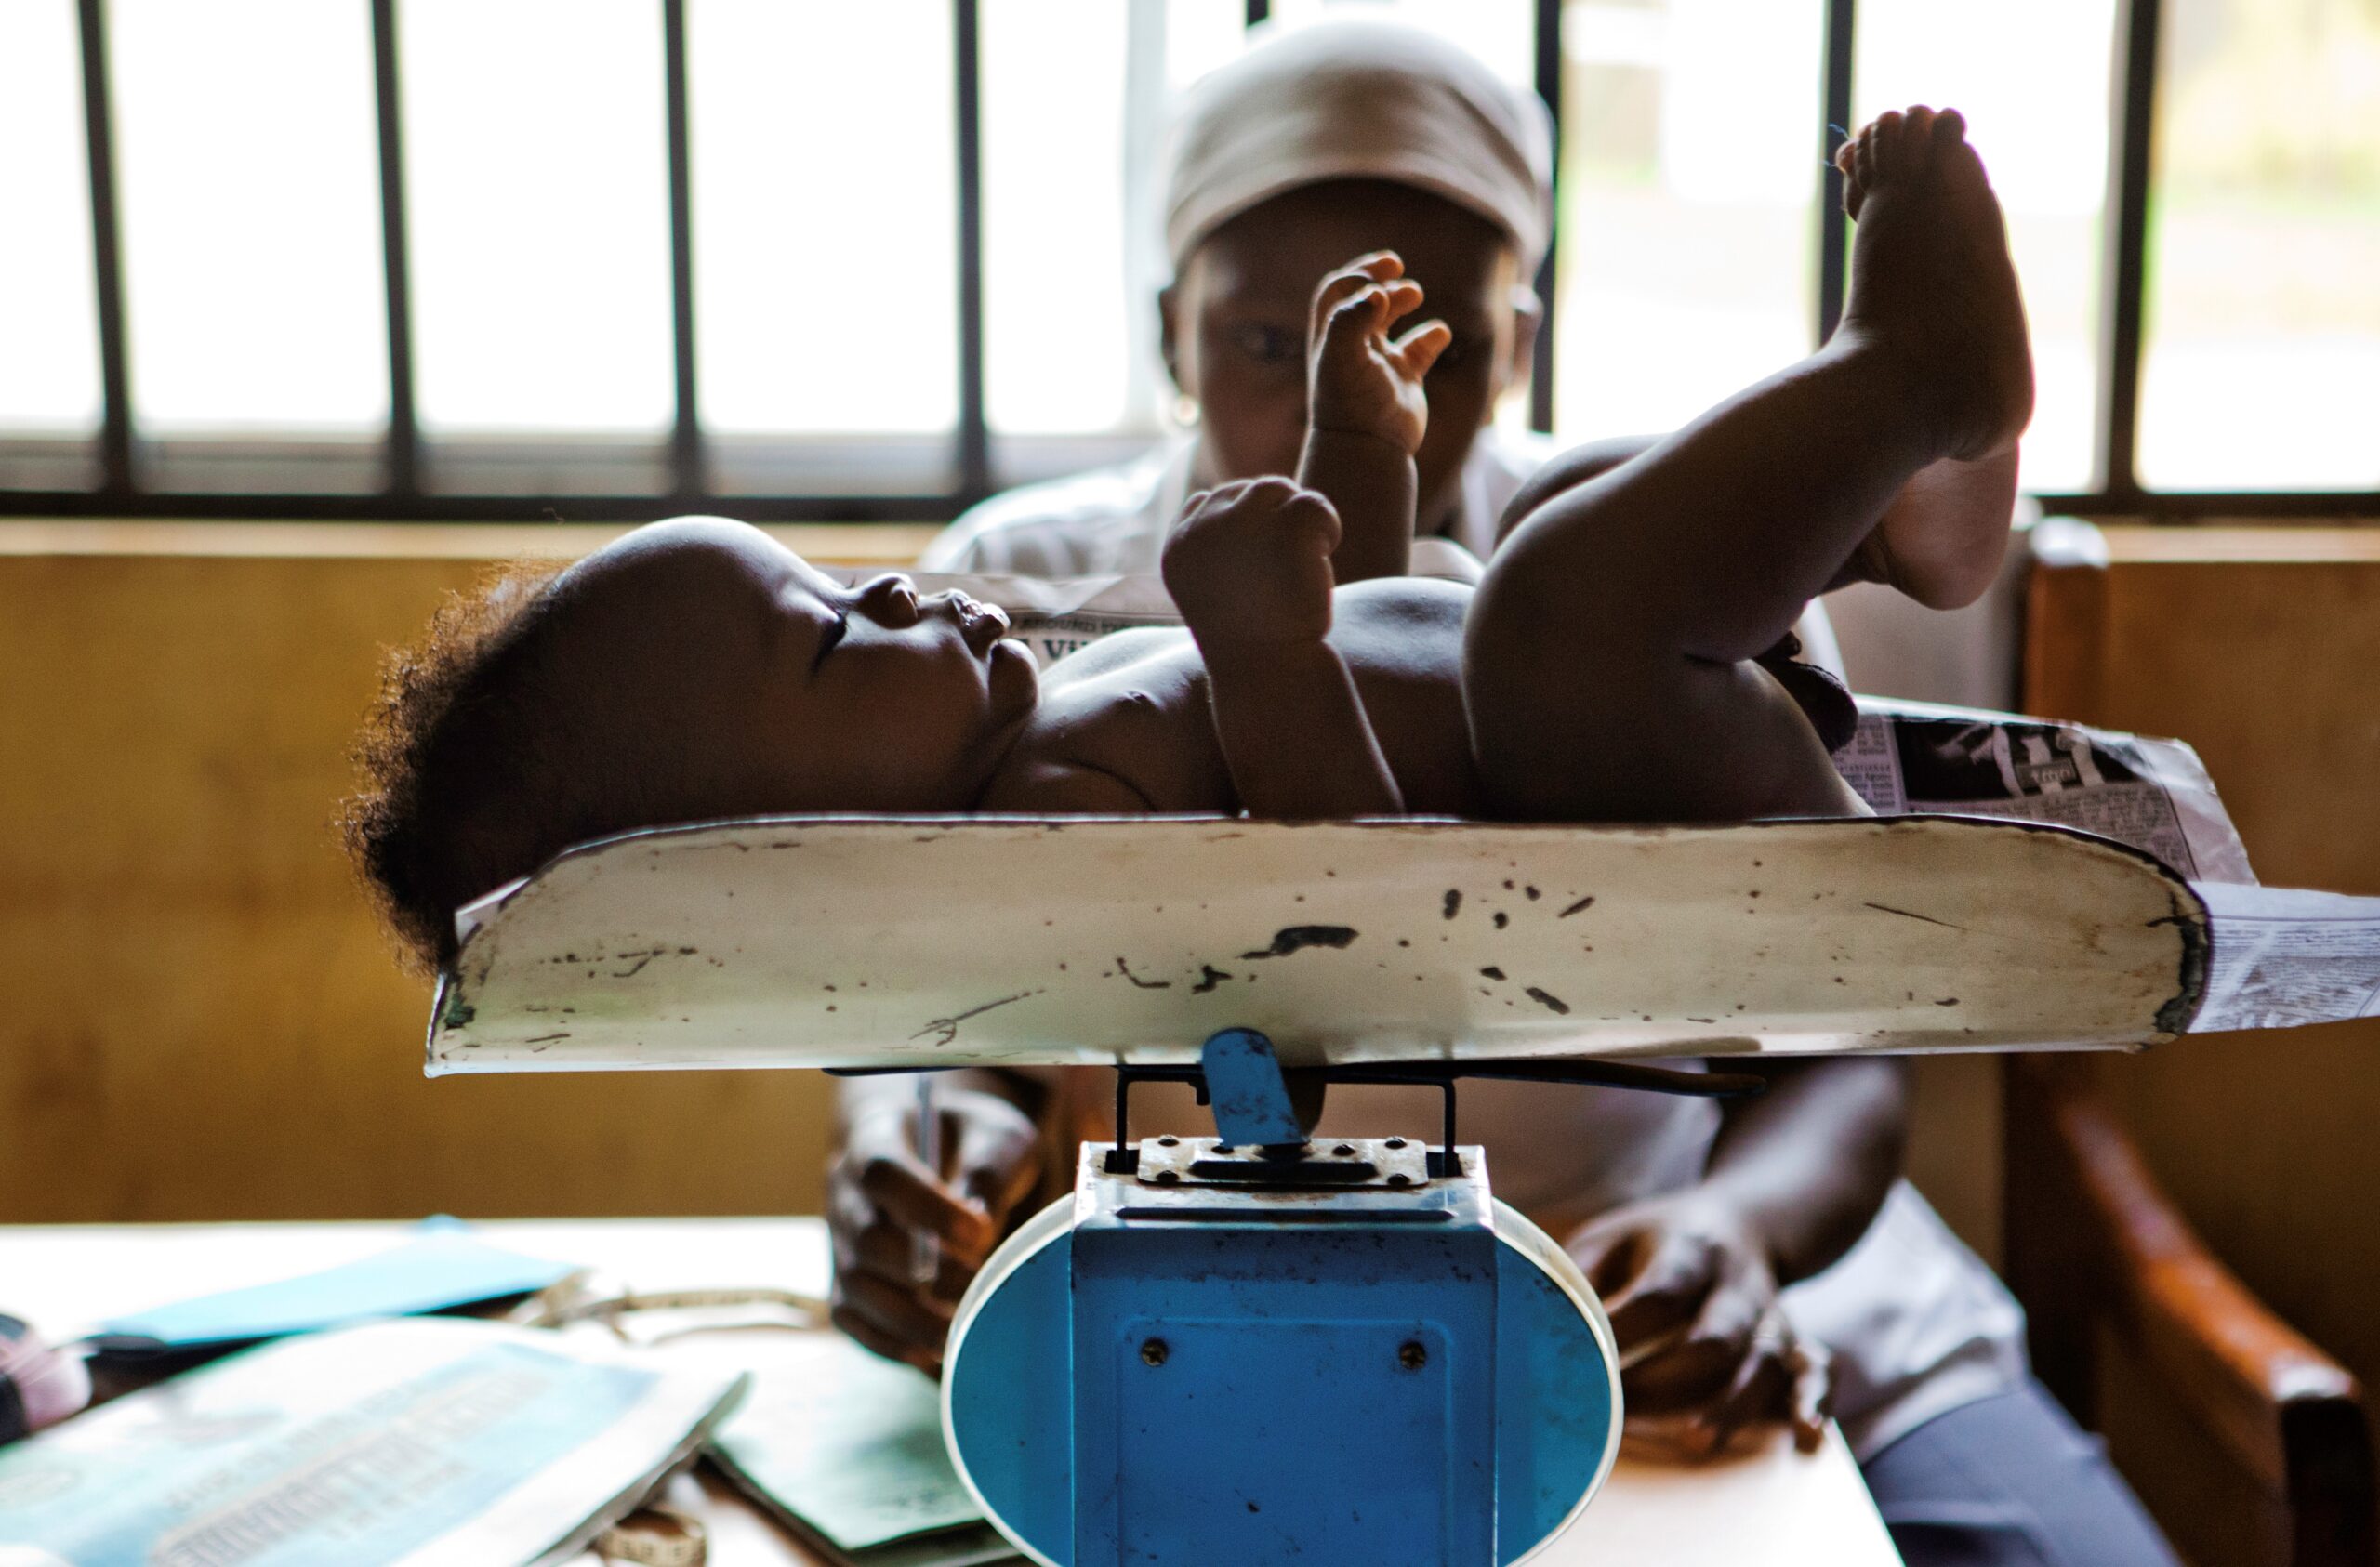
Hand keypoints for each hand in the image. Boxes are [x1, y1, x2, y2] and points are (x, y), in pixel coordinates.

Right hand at [827, 1085, 1042, 1375]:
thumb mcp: (994, 1135)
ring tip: (968, 1328)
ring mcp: (840, 1239)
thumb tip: (980, 1237)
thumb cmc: (970, 1138)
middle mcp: (844, 1190)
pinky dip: (897, 1346)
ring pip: (855, 1289)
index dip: (925, 1208)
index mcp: (874, 1135)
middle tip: (982, 1283)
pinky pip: (856, 1323)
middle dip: (927, 1274)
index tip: (979, 1232)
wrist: (937, 1148)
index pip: (881, 1172)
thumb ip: (990, 1173)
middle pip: (865, 1240)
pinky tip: (942, 1355)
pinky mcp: (847, 1283)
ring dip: (912, 1319)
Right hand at [1162, 477, 1341, 648]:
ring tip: (1307, 558)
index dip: (1240, 523)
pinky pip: (1313, 504)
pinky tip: (1324, 557)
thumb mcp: (1219, 592)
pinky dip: (1327, 526)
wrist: (1270, 674)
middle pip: (1243, 492)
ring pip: (1275, 489)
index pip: (1204, 505)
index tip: (1258, 556)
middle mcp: (1202, 531)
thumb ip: (1222, 550)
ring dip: (1296, 518)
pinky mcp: (1287, 530)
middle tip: (1289, 561)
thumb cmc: (1250, 643)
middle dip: (1271, 517)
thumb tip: (1255, 501)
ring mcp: (1243, 525)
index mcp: (1178, 550)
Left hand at [1307, 251, 1451, 456]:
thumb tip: (1377, 292)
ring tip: (1414, 295)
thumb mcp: (1341, 358)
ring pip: (1391, 318)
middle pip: (1363, 298)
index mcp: (1330, 338)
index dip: (1355, 275)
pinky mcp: (1405, 379)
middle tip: (1395, 267)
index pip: (1337, 291)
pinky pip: (1421, 348)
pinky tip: (1437, 333)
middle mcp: (1353, 346)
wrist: (1368, 449)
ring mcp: (1380, 362)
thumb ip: (1351, 320)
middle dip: (1379, 277)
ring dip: (1403, 298)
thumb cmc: (1349, 403)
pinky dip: (1433, 335)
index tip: (1375, 276)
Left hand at [1566, 1189, 1831, 1457]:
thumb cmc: (1659, 1239)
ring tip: (1694, 1439)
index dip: (1619, 1333)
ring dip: (1731, 1404)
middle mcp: (1736, 1283)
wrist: (1749, 1218)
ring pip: (1762, 1362)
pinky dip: (1814, 1402)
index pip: (1657, 1295)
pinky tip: (1806, 1436)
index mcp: (1687, 1247)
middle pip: (1712, 1337)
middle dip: (1666, 1381)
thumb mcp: (1612, 1236)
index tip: (1576, 1367)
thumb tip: (1526, 1323)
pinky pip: (1818, 1370)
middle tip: (1617, 1416)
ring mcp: (1770, 1314)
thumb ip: (1579, 1277)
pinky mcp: (1794, 1341)